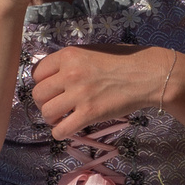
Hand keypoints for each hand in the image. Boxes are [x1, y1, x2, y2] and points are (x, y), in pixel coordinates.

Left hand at [30, 43, 177, 137]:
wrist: (148, 75)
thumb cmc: (124, 60)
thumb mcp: (93, 51)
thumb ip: (72, 61)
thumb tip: (53, 75)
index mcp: (69, 55)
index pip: (37, 73)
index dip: (42, 83)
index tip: (51, 89)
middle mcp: (70, 73)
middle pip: (38, 94)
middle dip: (44, 102)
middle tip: (57, 105)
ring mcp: (79, 94)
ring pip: (46, 113)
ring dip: (52, 118)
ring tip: (62, 118)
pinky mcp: (89, 114)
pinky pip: (61, 130)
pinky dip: (60, 133)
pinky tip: (68, 129)